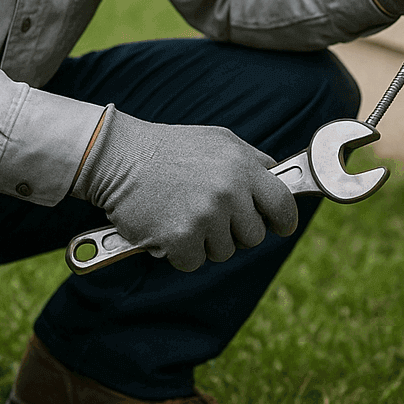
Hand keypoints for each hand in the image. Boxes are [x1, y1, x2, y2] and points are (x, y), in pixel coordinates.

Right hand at [70, 110, 298, 271]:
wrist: (118, 157)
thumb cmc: (171, 149)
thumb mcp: (220, 141)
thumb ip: (252, 161)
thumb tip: (280, 179)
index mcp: (242, 166)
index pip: (283, 204)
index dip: (284, 220)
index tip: (281, 227)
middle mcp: (228, 192)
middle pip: (254, 236)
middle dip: (236, 231)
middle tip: (211, 215)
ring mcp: (205, 216)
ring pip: (224, 252)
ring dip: (206, 242)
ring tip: (184, 213)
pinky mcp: (180, 238)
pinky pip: (194, 262)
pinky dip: (180, 252)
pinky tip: (167, 226)